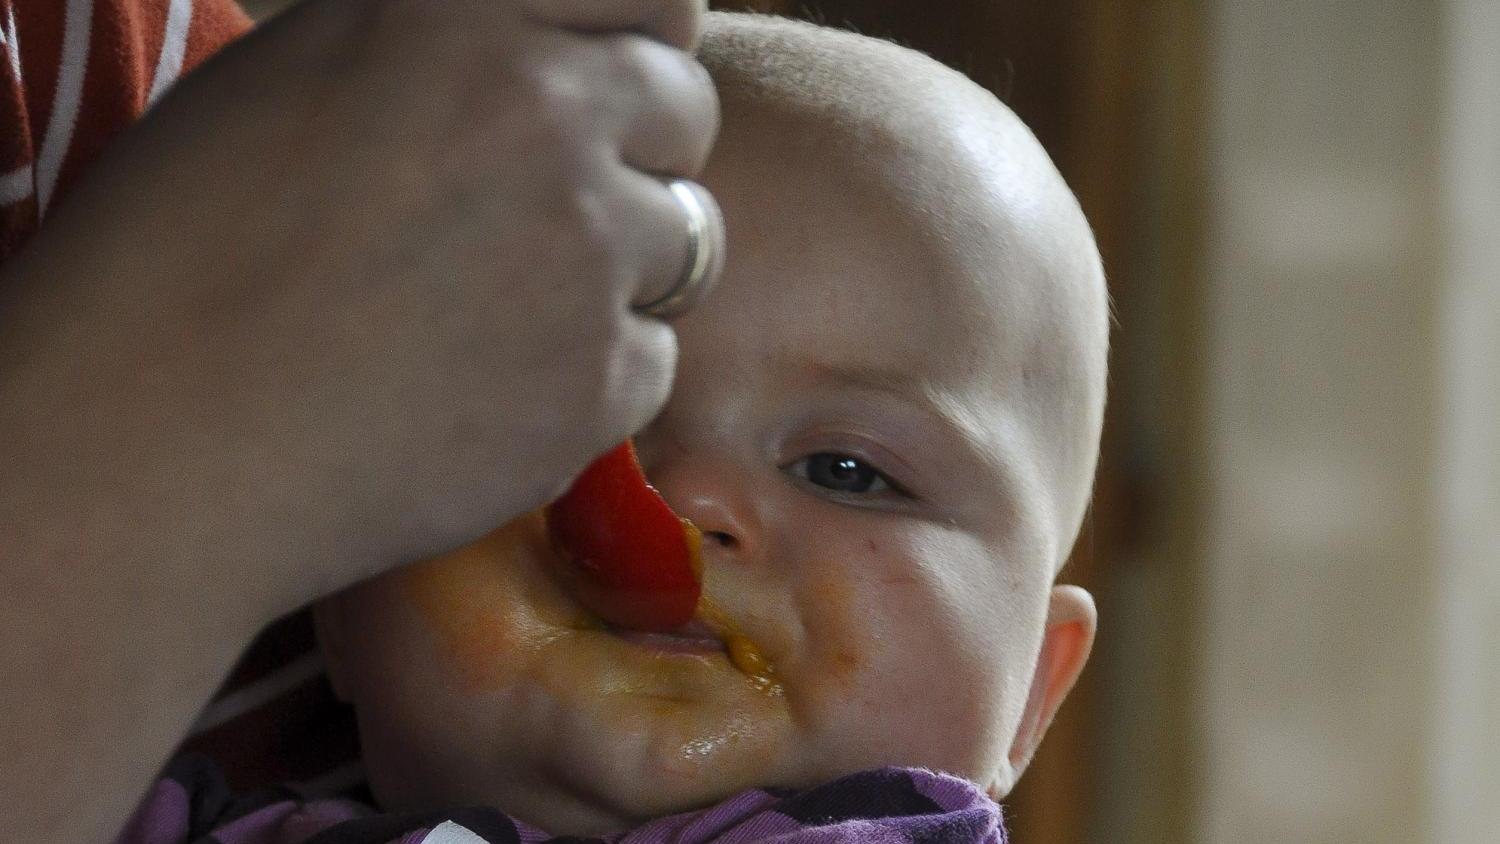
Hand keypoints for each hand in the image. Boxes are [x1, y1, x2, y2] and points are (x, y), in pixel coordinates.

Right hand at [3, 0, 719, 600]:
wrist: (152, 440)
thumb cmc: (184, 254)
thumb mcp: (304, 76)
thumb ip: (449, 44)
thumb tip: (537, 45)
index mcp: (459, 15)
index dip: (643, 45)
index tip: (619, 88)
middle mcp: (544, 113)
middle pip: (685, 112)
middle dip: (640, 154)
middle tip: (549, 212)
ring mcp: (586, 250)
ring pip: (685, 242)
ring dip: (617, 271)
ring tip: (497, 312)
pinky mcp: (599, 381)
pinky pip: (649, 361)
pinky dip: (589, 381)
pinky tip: (487, 394)